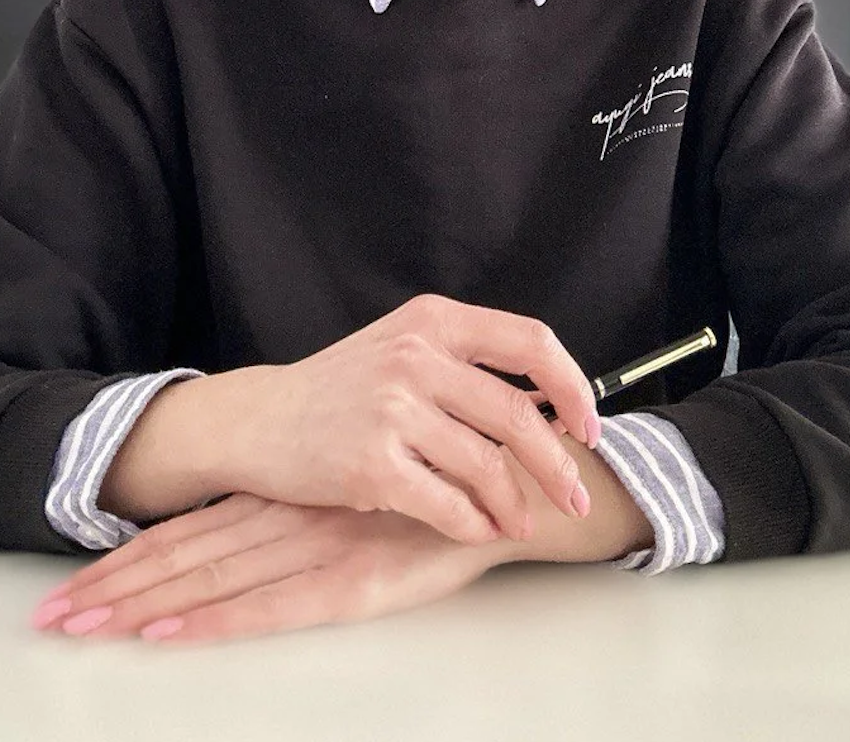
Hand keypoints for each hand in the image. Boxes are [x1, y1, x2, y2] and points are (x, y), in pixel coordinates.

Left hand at [30, 492, 503, 645]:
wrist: (515, 486)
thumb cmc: (437, 487)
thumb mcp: (357, 486)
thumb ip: (306, 502)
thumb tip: (248, 523)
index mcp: (287, 493)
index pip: (190, 529)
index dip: (127, 557)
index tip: (69, 584)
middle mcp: (290, 516)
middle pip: (184, 556)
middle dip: (112, 588)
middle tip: (48, 618)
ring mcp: (317, 548)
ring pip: (212, 578)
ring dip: (141, 604)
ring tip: (81, 626)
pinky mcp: (354, 581)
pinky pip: (271, 607)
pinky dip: (215, 621)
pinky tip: (170, 636)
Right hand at [212, 293, 602, 546]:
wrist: (261, 419)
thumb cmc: (340, 389)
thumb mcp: (402, 347)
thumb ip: (465, 363)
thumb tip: (548, 404)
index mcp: (433, 320)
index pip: (530, 342)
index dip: (571, 385)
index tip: (588, 424)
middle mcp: (416, 357)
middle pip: (516, 414)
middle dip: (557, 464)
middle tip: (576, 494)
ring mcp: (392, 410)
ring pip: (487, 465)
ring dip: (516, 504)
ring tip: (523, 521)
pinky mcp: (371, 463)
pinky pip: (447, 504)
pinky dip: (474, 524)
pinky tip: (481, 530)